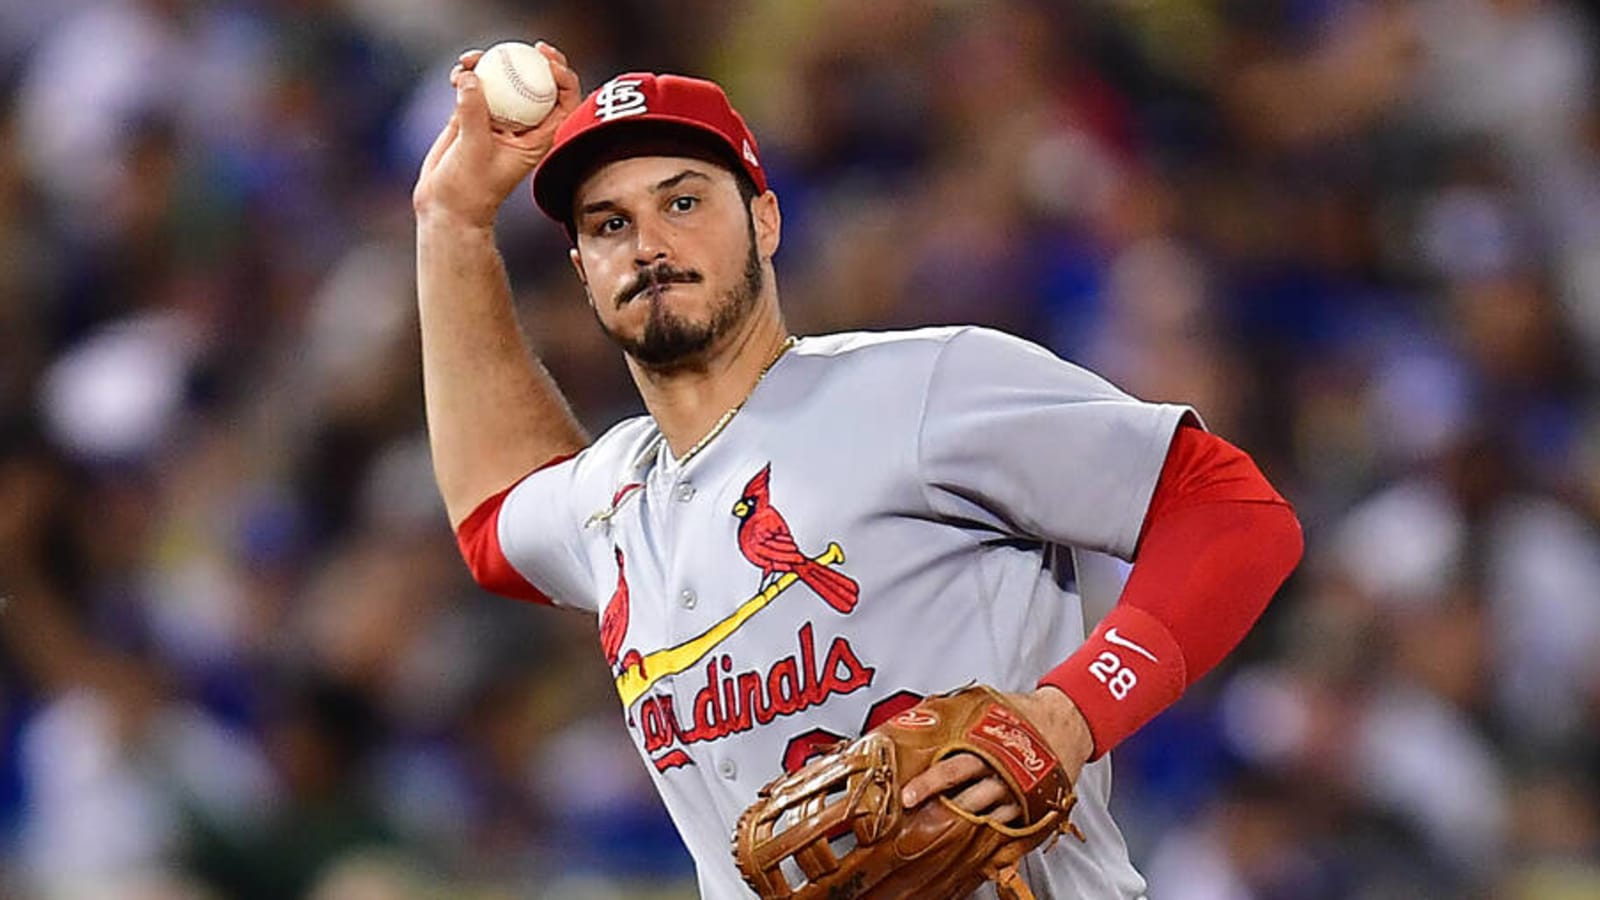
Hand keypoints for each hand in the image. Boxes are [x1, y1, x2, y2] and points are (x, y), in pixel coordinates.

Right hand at [412, 42, 582, 228]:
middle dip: (534, 61)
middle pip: (538, 85)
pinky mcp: (476, 115)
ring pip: (504, 81)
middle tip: (527, 47)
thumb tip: (471, 77)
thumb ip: (474, 112)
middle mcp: (523, 126)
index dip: (563, 77)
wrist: (447, 204)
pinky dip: (468, 75)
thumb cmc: (469, 189)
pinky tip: (457, 74)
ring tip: (470, 60)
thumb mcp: (475, 150)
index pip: (564, 103)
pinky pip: (476, 86)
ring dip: (491, 64)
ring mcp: (499, 119)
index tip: (547, 62)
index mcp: (539, 138)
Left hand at [899, 686, 1093, 822]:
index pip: (953, 768)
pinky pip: (1006, 829)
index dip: (928, 783)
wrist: (1068, 721)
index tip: (907, 795)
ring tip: (937, 836)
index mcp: (990, 747)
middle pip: (967, 799)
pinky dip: (986, 838)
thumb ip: (956, 715)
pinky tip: (968, 845)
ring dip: (960, 828)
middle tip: (917, 822)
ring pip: (985, 819)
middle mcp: (1004, 774)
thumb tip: (918, 716)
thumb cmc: (1024, 714)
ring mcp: (1018, 795)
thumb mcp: (988, 707)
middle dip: (939, 812)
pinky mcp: (1031, 810)